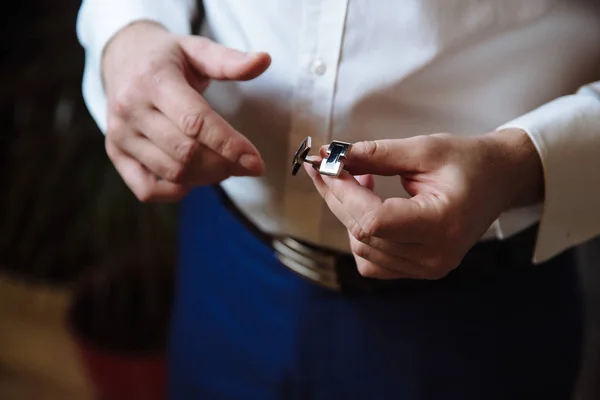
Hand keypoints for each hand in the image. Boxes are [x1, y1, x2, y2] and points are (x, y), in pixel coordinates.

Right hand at [102, 21, 270, 201]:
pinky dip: (175, 192)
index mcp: (154, 80)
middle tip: (245, 163)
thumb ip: (230, 60)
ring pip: (172, 172)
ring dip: (207, 177)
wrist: (122, 57)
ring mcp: (120, 134)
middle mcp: (131, 109)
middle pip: (186, 152)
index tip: (256, 163)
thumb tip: (264, 60)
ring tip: (225, 166)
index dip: (230, 145)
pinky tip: (193, 178)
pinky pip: (147, 189)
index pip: (196, 122)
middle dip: (224, 164)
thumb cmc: (166, 56)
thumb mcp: (196, 49)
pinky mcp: (115, 153)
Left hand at [305, 129, 542, 279]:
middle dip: (337, 197)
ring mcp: (427, 268)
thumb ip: (377, 154)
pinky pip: (372, 262)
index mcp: (441, 224)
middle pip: (363, 234)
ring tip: (359, 178)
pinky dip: (361, 234)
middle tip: (326, 165)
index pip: (374, 221)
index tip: (326, 165)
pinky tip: (369, 206)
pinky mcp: (420, 270)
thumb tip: (334, 157)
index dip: (343, 194)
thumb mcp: (425, 149)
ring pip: (362, 249)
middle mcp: (434, 256)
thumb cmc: (469, 162)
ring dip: (348, 213)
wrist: (499, 181)